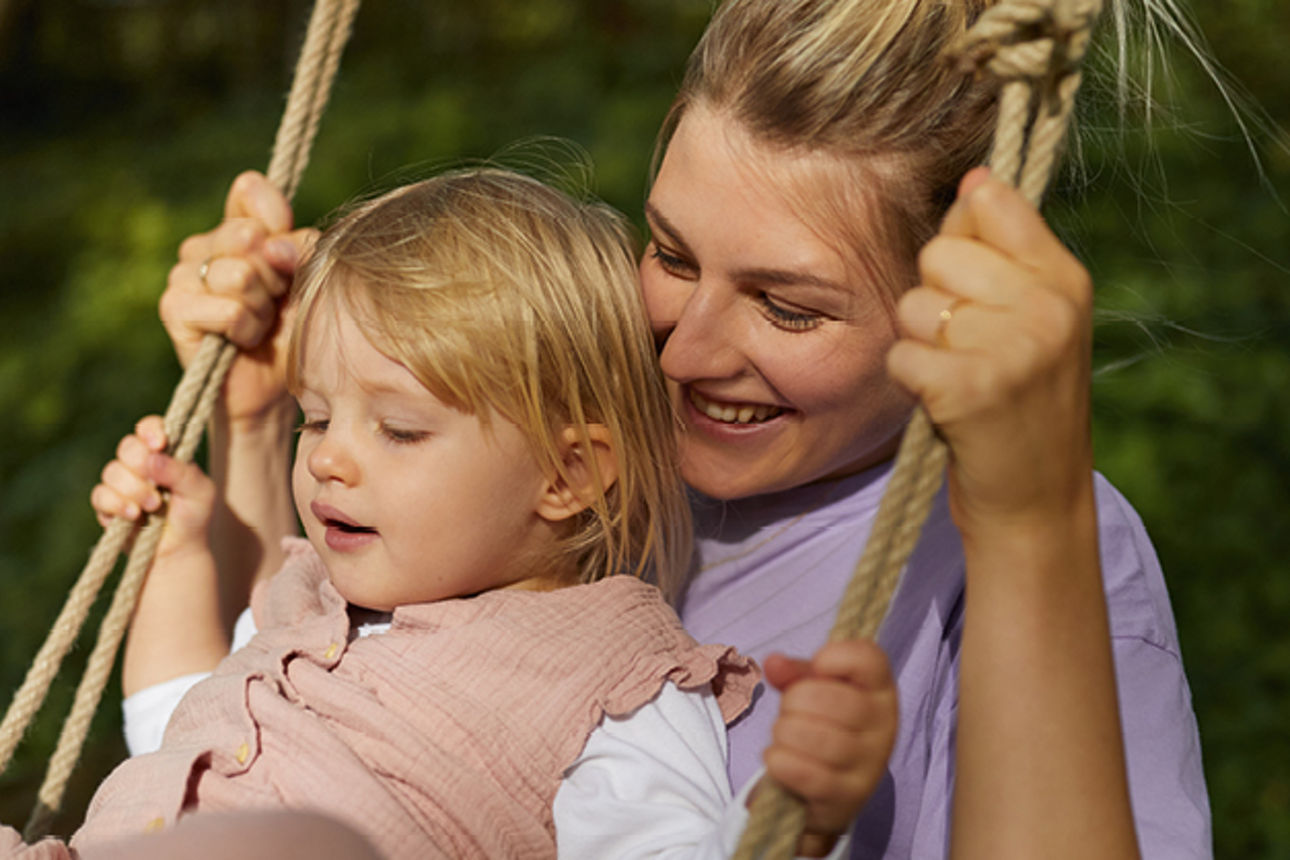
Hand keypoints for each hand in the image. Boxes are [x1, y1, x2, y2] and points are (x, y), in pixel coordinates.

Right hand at [91, 416, 216, 559]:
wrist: (178, 551)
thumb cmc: (194, 516)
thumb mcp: (200, 492)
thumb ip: (181, 472)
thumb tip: (153, 457)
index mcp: (165, 453)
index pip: (150, 427)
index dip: (150, 430)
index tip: (159, 444)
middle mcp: (141, 463)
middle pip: (127, 446)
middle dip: (140, 465)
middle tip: (157, 486)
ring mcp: (122, 483)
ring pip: (112, 471)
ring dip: (133, 489)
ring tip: (152, 506)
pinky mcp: (107, 504)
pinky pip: (100, 495)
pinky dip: (116, 504)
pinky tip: (134, 515)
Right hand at [161, 171, 316, 428]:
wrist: (274, 387)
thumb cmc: (292, 329)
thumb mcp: (310, 278)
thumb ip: (301, 245)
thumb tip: (272, 245)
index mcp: (235, 228)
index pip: (251, 191)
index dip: (278, 221)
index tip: (287, 257)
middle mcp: (203, 245)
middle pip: (249, 234)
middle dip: (275, 276)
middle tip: (273, 301)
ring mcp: (182, 275)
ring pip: (238, 274)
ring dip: (262, 308)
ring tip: (259, 324)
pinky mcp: (174, 309)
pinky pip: (227, 309)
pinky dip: (246, 329)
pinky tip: (242, 340)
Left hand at [762, 639, 897, 855]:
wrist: (829, 791)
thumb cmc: (823, 728)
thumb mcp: (813, 692)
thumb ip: (794, 673)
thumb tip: (774, 664)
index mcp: (881, 691)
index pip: (869, 658)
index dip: (833, 656)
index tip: (817, 668)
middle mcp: (884, 726)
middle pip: (827, 698)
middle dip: (792, 702)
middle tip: (791, 712)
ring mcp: (869, 764)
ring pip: (811, 736)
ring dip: (783, 733)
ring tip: (785, 737)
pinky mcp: (848, 796)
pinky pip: (803, 772)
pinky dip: (779, 761)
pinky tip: (780, 759)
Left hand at [888, 167, 1094, 537]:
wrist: (1037, 502)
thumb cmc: (1023, 404)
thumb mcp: (1036, 321)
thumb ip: (1004, 253)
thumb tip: (971, 180)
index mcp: (1065, 280)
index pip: (989, 202)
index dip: (960, 239)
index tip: (974, 283)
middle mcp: (1047, 307)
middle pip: (938, 252)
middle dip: (934, 298)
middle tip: (966, 348)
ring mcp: (1013, 348)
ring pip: (913, 305)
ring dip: (920, 344)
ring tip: (958, 377)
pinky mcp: (970, 389)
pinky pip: (900, 354)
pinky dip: (909, 382)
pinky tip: (942, 404)